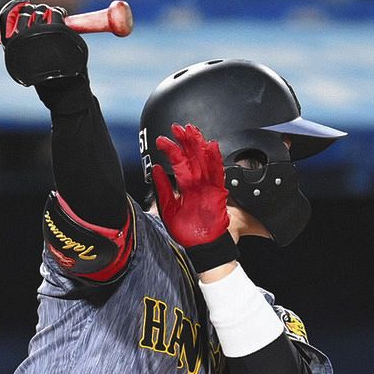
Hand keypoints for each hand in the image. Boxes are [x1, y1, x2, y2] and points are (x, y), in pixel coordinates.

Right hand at [0, 0, 88, 88]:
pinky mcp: (55, 30)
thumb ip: (19, 37)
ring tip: (54, 24)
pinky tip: (62, 21)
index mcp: (11, 44)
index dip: (15, 5)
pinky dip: (60, 14)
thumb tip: (20, 10)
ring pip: (42, 10)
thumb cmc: (43, 73)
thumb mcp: (25, 57)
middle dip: (35, 11)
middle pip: (25, 10)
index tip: (24, 2)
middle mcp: (21, 37)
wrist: (62, 87)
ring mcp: (38, 33)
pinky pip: (56, 13)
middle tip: (43, 19)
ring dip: (49, 13)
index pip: (6, 15)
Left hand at [152, 124, 230, 247]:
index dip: (172, 150)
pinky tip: (211, 146)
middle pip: (192, 157)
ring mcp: (208, 186)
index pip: (179, 163)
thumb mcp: (168, 208)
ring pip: (204, 160)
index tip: (163, 140)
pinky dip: (215, 159)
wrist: (202, 246)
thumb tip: (155, 170)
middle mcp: (197, 184)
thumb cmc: (188, 231)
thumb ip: (163, 189)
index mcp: (186, 187)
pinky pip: (217, 173)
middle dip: (186, 141)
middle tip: (178, 127)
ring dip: (198, 145)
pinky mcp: (218, 192)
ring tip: (191, 131)